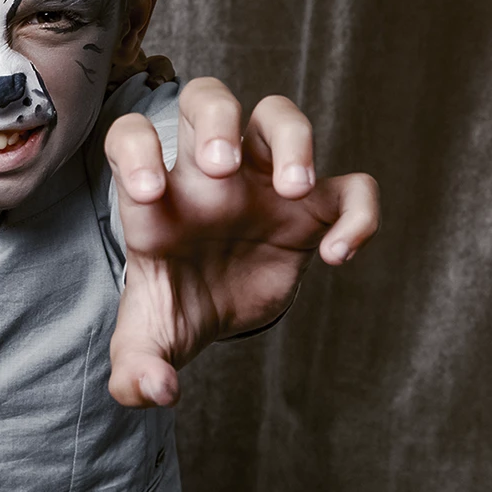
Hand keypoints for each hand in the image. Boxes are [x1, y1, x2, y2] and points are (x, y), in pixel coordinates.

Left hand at [103, 77, 379, 406]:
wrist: (219, 316)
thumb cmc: (176, 308)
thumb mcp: (148, 344)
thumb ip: (136, 371)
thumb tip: (156, 393)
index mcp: (158, 198)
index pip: (133, 138)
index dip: (136, 150)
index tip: (151, 193)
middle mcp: (209, 177)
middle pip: (208, 98)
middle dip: (216, 120)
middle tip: (223, 167)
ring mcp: (263, 184)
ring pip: (278, 116)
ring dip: (291, 139)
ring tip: (292, 190)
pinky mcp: (315, 210)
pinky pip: (351, 187)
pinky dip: (357, 213)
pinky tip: (339, 257)